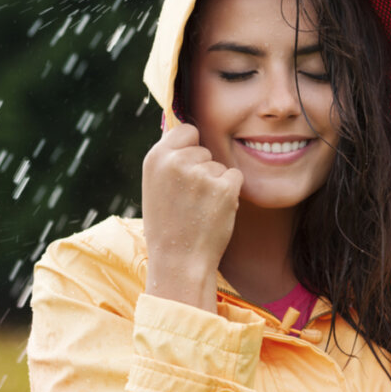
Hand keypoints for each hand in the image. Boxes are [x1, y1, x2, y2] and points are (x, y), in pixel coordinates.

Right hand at [141, 123, 242, 311]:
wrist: (179, 262)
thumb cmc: (167, 226)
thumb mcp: (155, 186)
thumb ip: (169, 159)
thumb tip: (188, 132)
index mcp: (156, 158)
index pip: (186, 130)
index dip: (190, 148)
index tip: (186, 169)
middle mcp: (177, 161)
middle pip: (205, 150)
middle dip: (203, 170)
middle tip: (189, 200)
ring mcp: (202, 173)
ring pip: (220, 166)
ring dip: (215, 184)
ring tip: (199, 209)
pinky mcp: (224, 187)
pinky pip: (235, 177)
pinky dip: (230, 193)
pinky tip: (214, 212)